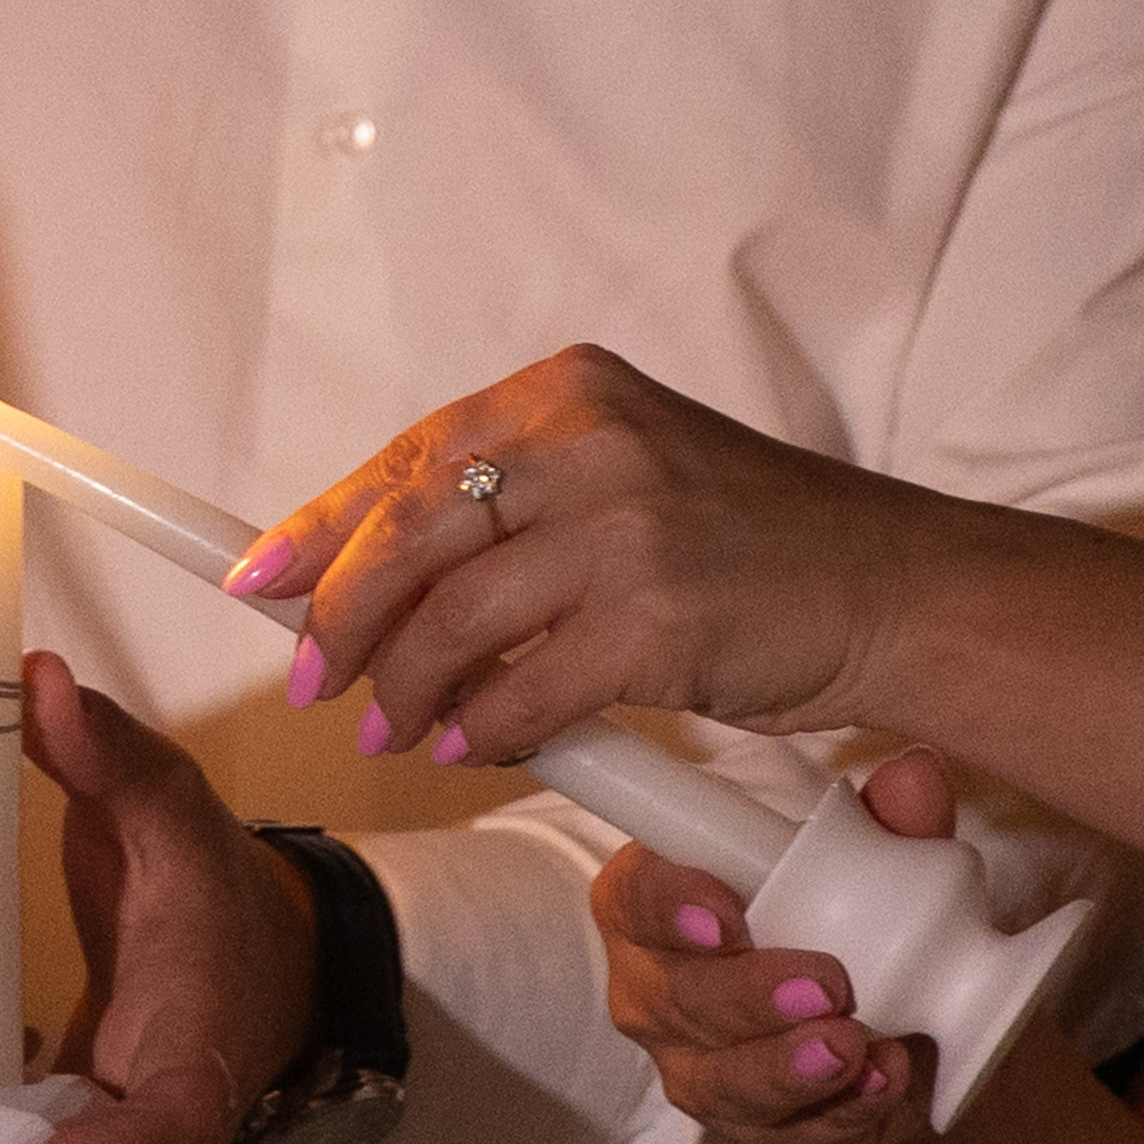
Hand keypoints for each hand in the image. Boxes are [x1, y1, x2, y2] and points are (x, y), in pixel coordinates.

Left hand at [223, 344, 949, 763]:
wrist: (889, 587)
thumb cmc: (737, 544)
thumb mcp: (615, 480)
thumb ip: (499, 514)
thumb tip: (352, 580)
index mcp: (566, 396)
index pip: (405, 461)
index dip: (318, 529)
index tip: (254, 580)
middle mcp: (591, 444)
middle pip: (408, 537)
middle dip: (340, 621)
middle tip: (310, 680)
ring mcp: (627, 529)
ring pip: (453, 623)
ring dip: (405, 692)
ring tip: (392, 731)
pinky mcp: (657, 618)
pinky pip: (524, 692)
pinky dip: (482, 731)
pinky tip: (471, 747)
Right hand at [591, 748, 952, 1143]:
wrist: (923, 1028)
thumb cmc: (870, 923)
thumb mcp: (893, 863)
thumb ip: (896, 822)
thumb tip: (913, 774)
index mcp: (666, 901)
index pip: (633, 897)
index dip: (667, 906)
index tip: (727, 916)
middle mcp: (658, 986)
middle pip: (670, 997)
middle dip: (743, 996)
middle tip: (825, 987)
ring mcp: (694, 1064)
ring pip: (712, 1079)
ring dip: (781, 1069)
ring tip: (852, 1049)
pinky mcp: (744, 1127)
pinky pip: (772, 1135)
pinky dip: (830, 1116)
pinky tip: (878, 1087)